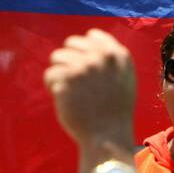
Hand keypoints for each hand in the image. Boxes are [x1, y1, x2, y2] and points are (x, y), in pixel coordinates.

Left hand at [43, 29, 135, 147]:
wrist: (106, 137)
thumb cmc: (114, 110)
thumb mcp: (123, 78)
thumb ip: (110, 58)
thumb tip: (88, 38)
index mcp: (117, 55)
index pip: (92, 35)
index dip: (85, 52)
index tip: (87, 71)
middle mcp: (100, 57)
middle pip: (70, 44)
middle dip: (69, 61)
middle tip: (77, 83)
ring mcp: (82, 68)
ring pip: (56, 57)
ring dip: (60, 74)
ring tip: (71, 91)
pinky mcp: (65, 81)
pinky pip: (50, 76)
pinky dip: (53, 88)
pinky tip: (65, 101)